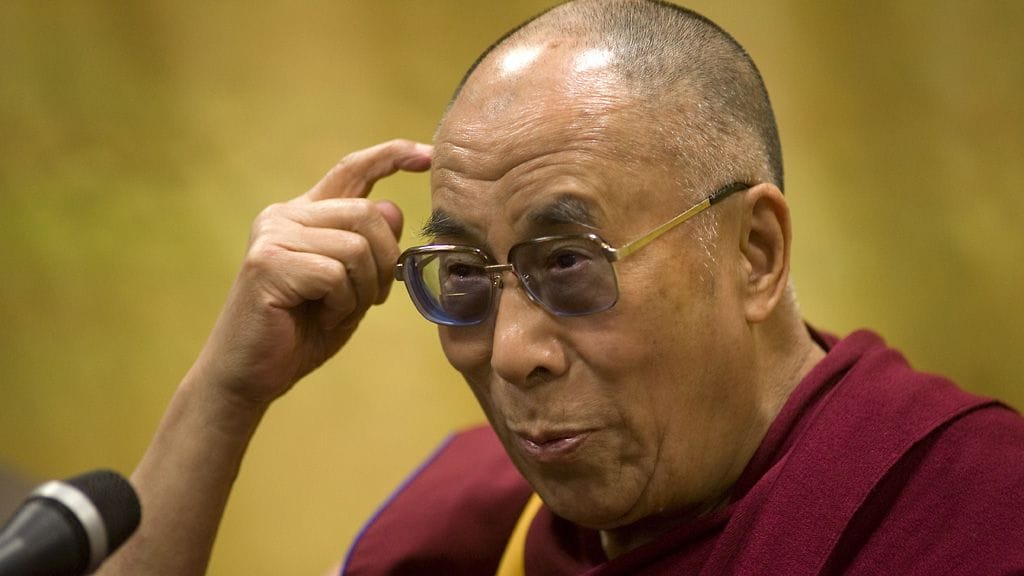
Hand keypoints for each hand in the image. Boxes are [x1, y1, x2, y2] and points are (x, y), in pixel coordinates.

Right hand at [192, 139, 431, 410]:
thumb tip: (392, 207)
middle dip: (386, 261)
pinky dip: (341, 304)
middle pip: (368, 213)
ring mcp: (273, 235)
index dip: (392, 157)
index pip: (352, 170)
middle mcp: (285, 215)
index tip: (427, 156)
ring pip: (357, 246)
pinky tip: (320, 317)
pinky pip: (335, 274)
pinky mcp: (268, 263)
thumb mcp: (351, 288)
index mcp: (305, 215)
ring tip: (336, 311)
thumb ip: (370, 249)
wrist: (249, 376)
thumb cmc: (300, 333)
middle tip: (372, 298)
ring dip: (361, 290)